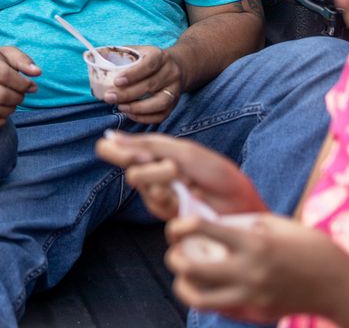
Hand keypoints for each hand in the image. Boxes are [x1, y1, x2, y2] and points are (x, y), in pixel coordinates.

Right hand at [0, 46, 40, 128]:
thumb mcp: (6, 54)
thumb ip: (23, 60)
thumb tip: (37, 72)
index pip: (5, 75)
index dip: (23, 84)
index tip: (31, 86)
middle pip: (2, 95)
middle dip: (18, 98)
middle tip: (20, 95)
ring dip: (11, 110)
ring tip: (12, 103)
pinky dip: (1, 121)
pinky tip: (3, 113)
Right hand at [95, 132, 265, 220]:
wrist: (239, 201)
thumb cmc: (215, 172)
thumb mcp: (183, 152)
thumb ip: (148, 145)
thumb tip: (110, 136)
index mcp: (154, 152)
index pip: (119, 148)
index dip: (119, 150)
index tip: (139, 153)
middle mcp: (151, 171)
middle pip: (128, 168)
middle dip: (150, 166)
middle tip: (172, 167)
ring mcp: (156, 193)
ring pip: (140, 184)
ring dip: (162, 178)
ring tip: (185, 181)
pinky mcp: (163, 212)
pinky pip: (153, 202)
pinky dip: (169, 196)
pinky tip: (184, 197)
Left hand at [103, 45, 183, 123]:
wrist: (176, 67)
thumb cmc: (148, 60)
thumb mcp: (138, 51)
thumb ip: (121, 55)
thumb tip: (93, 58)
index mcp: (160, 56)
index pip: (148, 65)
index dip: (133, 74)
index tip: (116, 81)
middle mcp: (170, 73)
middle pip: (150, 85)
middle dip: (128, 94)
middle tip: (109, 97)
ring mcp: (174, 90)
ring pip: (159, 102)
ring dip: (137, 108)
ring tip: (120, 107)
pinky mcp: (174, 104)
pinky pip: (161, 115)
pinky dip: (145, 118)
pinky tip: (130, 114)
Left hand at [165, 212, 346, 323]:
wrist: (340, 284)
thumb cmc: (307, 245)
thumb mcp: (274, 224)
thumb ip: (240, 223)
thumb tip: (207, 220)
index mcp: (253, 243)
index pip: (201, 229)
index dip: (180, 225)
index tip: (178, 226)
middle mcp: (249, 272)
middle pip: (191, 269)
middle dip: (174, 259)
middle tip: (176, 253)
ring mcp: (253, 296)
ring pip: (199, 299)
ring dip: (184, 287)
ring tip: (186, 276)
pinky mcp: (257, 313)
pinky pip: (221, 309)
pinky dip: (209, 298)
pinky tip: (211, 287)